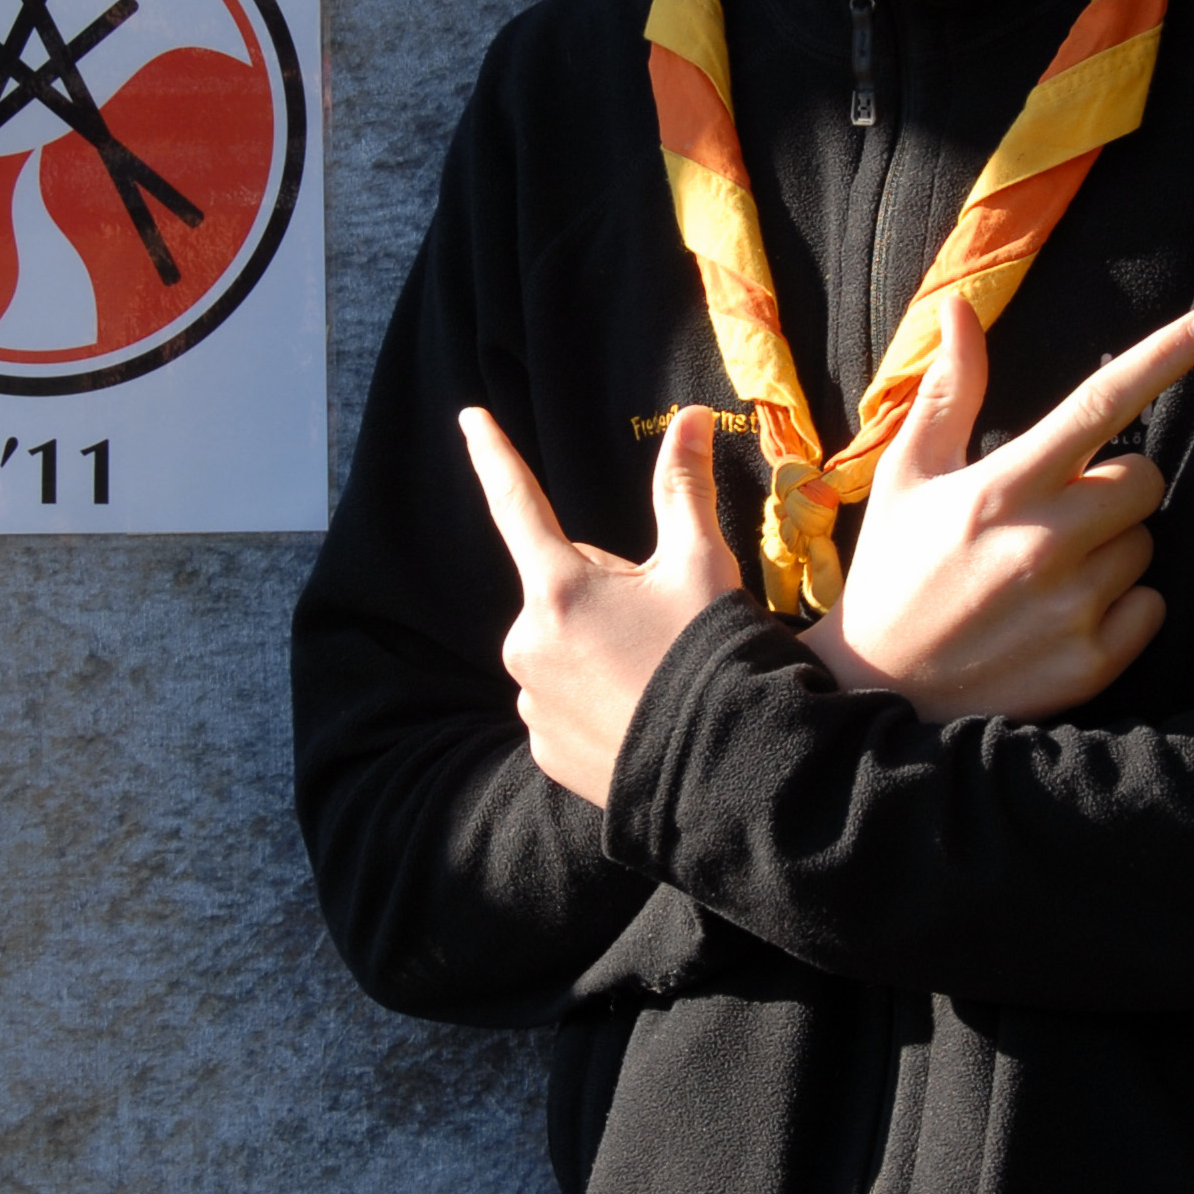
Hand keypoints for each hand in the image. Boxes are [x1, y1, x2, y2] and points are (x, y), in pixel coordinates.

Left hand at [460, 402, 743, 806]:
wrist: (724, 775)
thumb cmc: (713, 658)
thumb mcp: (703, 565)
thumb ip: (684, 488)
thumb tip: (689, 418)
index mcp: (560, 587)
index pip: (516, 502)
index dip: (493, 454)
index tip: (468, 417)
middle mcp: (526, 642)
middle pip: (563, 589)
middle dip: (604, 593)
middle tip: (662, 623)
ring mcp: (530, 701)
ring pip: (563, 649)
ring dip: (598, 650)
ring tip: (656, 678)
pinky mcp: (541, 749)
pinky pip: (562, 704)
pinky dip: (595, 701)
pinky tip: (639, 716)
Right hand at [806, 293, 1193, 722]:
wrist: (879, 693)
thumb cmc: (894, 571)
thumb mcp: (906, 476)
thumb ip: (948, 392)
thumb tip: (959, 308)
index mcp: (1003, 487)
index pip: (1101, 403)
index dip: (1166, 355)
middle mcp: (1045, 542)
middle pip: (1143, 480)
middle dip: (1111, 488)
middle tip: (1054, 516)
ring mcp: (1074, 606)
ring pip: (1145, 545)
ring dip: (1110, 551)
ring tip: (1043, 577)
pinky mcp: (1093, 662)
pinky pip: (1151, 607)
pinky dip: (1121, 610)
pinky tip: (1061, 620)